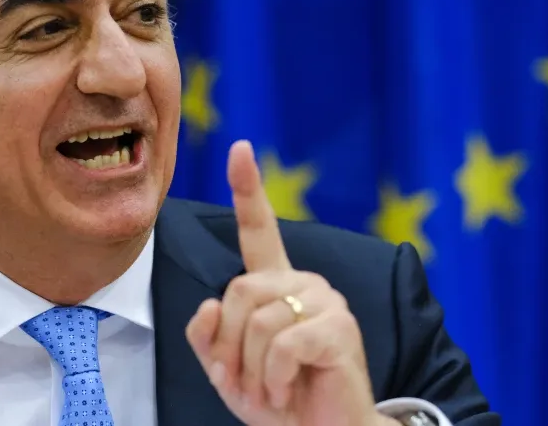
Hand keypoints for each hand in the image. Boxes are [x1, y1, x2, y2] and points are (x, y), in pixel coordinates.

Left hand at [185, 140, 386, 425]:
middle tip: (243, 382)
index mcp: (275, 285)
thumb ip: (207, 336)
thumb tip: (209, 303)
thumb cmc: (276, 399)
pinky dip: (273, 378)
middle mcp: (303, 282)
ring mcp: (326, 301)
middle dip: (229, 346)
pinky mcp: (339, 328)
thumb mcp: (227, 369)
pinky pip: (283, 344)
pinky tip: (287, 392)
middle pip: (237, 290)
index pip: (259, 230)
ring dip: (251, 369)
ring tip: (269, 391)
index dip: (248, 189)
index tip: (240, 148)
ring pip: (257, 320)